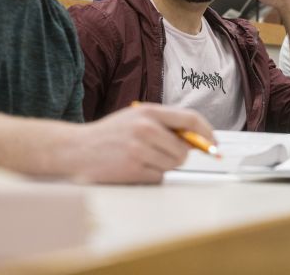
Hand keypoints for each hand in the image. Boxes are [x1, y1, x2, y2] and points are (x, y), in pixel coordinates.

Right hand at [73, 103, 213, 183]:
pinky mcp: (132, 169)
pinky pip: (158, 178)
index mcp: (149, 111)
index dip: (207, 133)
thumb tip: (196, 139)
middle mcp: (146, 128)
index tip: (213, 145)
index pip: (191, 120)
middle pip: (184, 150)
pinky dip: (150, 176)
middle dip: (178, 156)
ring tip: (141, 158)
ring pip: (172, 165)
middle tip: (160, 153)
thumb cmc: (109, 133)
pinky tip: (133, 168)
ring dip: (162, 166)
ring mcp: (139, 149)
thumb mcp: (136, 117)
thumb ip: (165, 123)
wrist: (75, 149)